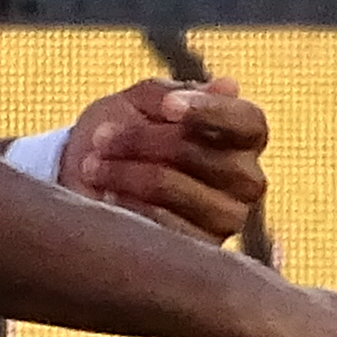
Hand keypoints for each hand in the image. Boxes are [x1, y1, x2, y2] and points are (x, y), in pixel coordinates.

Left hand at [60, 73, 269, 242]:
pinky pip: (167, 227)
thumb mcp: (139, 102)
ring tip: (93, 167)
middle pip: (203, 154)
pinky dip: (130, 207)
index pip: (247, 122)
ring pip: (179, 189)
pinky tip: (106, 197)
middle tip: (101, 138)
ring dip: (127, 174)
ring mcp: (229, 218)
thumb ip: (175, 93)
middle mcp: (247, 179)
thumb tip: (227, 86)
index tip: (166, 106)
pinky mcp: (202, 250)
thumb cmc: (122, 132)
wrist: (89, 180)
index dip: (208, 111)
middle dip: (143, 141)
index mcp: (244, 136)